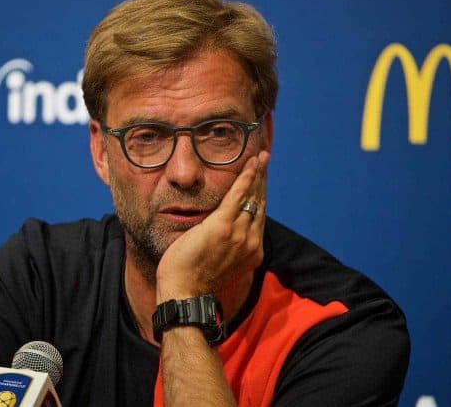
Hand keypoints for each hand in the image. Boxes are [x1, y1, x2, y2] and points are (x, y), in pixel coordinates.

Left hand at [156, 150, 269, 302]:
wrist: (185, 293)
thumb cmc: (194, 280)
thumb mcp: (220, 262)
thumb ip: (228, 246)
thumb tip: (224, 232)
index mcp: (251, 251)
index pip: (258, 215)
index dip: (261, 194)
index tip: (262, 179)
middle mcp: (250, 241)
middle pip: (259, 203)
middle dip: (263, 179)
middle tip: (265, 158)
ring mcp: (239, 233)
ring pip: (252, 196)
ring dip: (257, 174)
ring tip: (260, 157)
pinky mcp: (222, 225)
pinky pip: (238, 195)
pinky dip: (246, 177)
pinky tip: (252, 164)